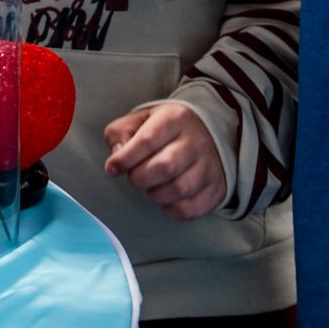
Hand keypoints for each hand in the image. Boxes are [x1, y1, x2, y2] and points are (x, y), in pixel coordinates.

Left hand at [103, 102, 225, 220]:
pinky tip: (166, 198)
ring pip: (179, 190)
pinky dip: (171, 209)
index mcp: (176, 118)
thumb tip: (117, 154)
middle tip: (136, 175)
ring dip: (156, 194)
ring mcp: (210, 166)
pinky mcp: (216, 188)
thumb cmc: (167, 130)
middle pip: (165, 166)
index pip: (147, 140)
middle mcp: (197, 141)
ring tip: (152, 185)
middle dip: (140, 177)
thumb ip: (121, 132)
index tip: (112, 168)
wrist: (209, 134)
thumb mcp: (142, 119)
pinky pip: (190, 208)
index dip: (125, 158)